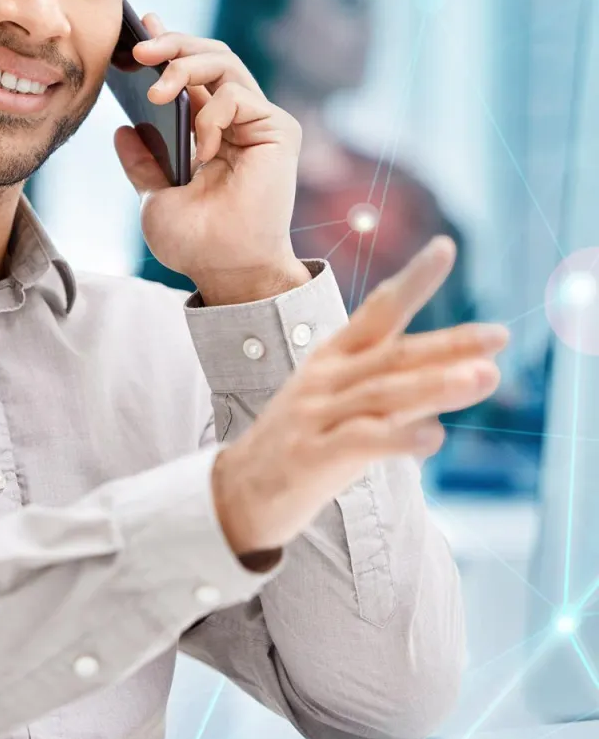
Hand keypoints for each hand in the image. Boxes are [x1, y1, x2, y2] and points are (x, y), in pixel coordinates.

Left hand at [113, 14, 304, 304]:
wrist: (225, 271)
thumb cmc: (195, 241)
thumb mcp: (154, 196)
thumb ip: (143, 161)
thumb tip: (122, 128)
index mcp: (209, 129)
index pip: (191, 72)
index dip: (168, 43)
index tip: (139, 25)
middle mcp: (236, 119)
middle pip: (209, 55)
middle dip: (172, 42)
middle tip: (137, 49)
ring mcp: (258, 121)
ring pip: (224, 62)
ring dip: (184, 65)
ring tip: (155, 89)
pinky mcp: (277, 130)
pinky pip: (237, 96)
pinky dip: (210, 115)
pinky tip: (201, 149)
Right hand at [211, 237, 507, 557]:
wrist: (240, 491)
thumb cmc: (303, 444)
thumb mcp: (349, 406)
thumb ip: (402, 389)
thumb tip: (463, 377)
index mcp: (331, 359)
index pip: (377, 312)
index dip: (412, 280)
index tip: (445, 247)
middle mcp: (324, 379)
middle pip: (392, 354)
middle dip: (447, 344)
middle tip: (499, 335)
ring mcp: (316, 415)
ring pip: (382, 393)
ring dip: (435, 385)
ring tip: (483, 377)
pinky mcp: (312, 455)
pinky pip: (361, 441)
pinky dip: (400, 436)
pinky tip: (435, 436)